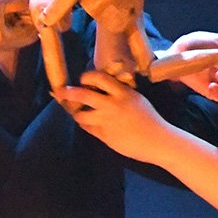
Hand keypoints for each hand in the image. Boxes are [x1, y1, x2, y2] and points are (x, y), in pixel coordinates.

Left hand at [54, 70, 168, 162]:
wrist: (157, 141)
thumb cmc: (150, 119)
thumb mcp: (136, 98)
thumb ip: (120, 94)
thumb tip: (103, 91)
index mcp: (122, 93)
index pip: (98, 77)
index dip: (86, 77)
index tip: (83, 79)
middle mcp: (111, 105)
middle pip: (82, 95)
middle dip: (68, 92)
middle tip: (60, 91)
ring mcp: (105, 121)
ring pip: (81, 115)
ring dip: (76, 113)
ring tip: (78, 112)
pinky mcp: (103, 135)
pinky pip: (89, 128)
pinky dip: (86, 125)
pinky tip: (88, 124)